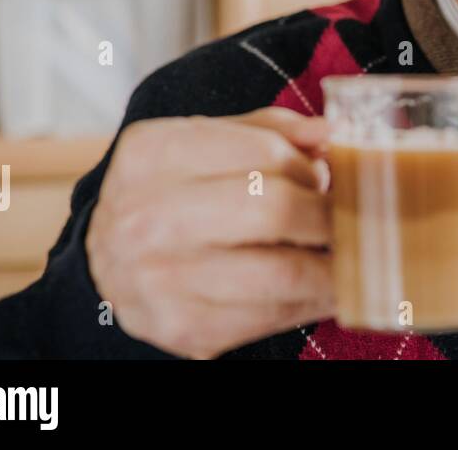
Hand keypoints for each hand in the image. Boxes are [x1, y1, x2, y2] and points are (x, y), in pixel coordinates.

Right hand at [86, 107, 332, 358]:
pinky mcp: (184, 327)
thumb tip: (331, 133)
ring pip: (281, 272)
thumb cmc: (169, 192)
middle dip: (328, 214)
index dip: (309, 164)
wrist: (106, 261)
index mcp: (153, 155)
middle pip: (274, 210)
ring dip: (333, 265)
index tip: (326, 174)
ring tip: (351, 253)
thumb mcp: (203, 142)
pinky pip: (271, 317)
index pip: (263, 151)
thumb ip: (269, 131)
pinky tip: (326, 287)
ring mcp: (163, 279)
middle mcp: (149, 218)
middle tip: (350, 216)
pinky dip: (312, 301)